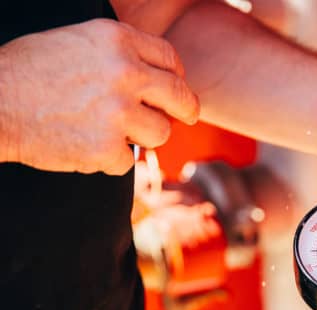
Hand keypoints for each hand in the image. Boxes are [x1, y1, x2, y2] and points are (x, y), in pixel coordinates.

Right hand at [0, 19, 198, 174]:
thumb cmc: (28, 72)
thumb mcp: (78, 42)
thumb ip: (121, 56)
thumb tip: (161, 78)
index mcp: (118, 40)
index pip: (170, 59)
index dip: (177, 76)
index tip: (176, 87)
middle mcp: (125, 73)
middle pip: (181, 97)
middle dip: (186, 110)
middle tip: (186, 117)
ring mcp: (118, 113)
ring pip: (161, 133)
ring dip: (143, 136)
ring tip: (110, 130)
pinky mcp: (108, 148)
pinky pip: (128, 161)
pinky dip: (109, 159)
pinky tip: (82, 144)